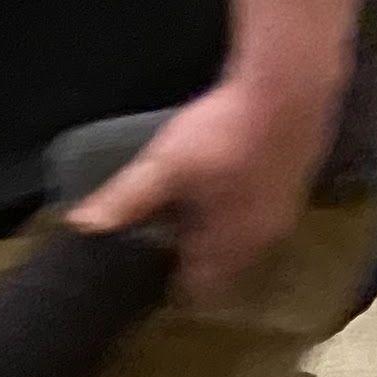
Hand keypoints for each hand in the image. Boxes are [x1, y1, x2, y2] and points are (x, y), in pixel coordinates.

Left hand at [64, 60, 342, 294]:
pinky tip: (222, 179)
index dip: (168, 282)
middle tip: (160, 235)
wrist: (290, 86)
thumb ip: (126, 200)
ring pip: (243, 239)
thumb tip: (80, 228)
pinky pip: (260, 212)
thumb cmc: (223, 133)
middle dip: (193, 257)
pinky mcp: (297, 184)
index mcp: (229, 248)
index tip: (143, 269)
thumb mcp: (165, 167)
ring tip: (187, 207)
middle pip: (222, 267)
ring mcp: (285, 214)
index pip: (196, 290)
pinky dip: (239, 207)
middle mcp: (262, 241)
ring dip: (217, 231)